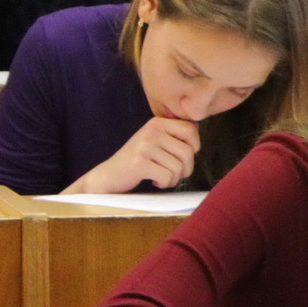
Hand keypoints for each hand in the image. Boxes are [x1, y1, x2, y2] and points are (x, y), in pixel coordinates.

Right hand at [75, 116, 200, 192]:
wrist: (109, 176)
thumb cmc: (138, 161)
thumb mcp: (155, 141)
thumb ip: (174, 135)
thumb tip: (198, 129)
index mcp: (157, 123)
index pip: (191, 129)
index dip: (194, 146)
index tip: (183, 156)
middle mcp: (152, 131)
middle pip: (188, 151)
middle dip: (185, 168)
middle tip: (174, 173)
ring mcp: (145, 146)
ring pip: (178, 167)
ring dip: (174, 178)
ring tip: (162, 177)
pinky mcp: (139, 163)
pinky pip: (167, 176)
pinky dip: (165, 183)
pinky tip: (154, 181)